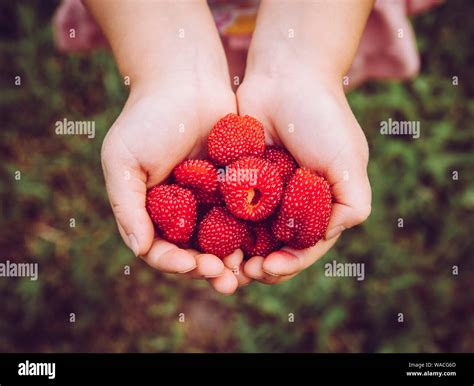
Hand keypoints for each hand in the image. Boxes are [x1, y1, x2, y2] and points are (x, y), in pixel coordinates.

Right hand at [101, 73, 248, 293]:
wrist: (186, 79)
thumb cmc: (148, 117)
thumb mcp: (123, 160)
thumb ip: (126, 205)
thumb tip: (139, 249)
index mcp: (151, 210)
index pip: (160, 249)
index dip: (174, 263)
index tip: (192, 266)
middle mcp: (180, 210)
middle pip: (194, 252)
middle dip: (208, 270)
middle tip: (226, 281)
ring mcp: (208, 200)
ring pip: (222, 240)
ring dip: (233, 259)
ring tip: (247, 271)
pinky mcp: (235, 187)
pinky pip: (243, 216)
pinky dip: (251, 232)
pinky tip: (264, 244)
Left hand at [236, 70, 371, 284]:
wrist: (286, 75)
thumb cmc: (322, 117)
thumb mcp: (348, 162)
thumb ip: (352, 204)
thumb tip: (330, 236)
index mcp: (321, 204)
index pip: (305, 247)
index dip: (290, 263)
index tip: (269, 268)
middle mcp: (292, 203)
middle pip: (275, 246)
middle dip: (260, 264)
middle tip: (241, 273)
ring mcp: (265, 192)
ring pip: (249, 234)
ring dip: (237, 253)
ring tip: (221, 264)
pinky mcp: (239, 178)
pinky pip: (228, 209)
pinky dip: (220, 226)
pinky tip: (207, 238)